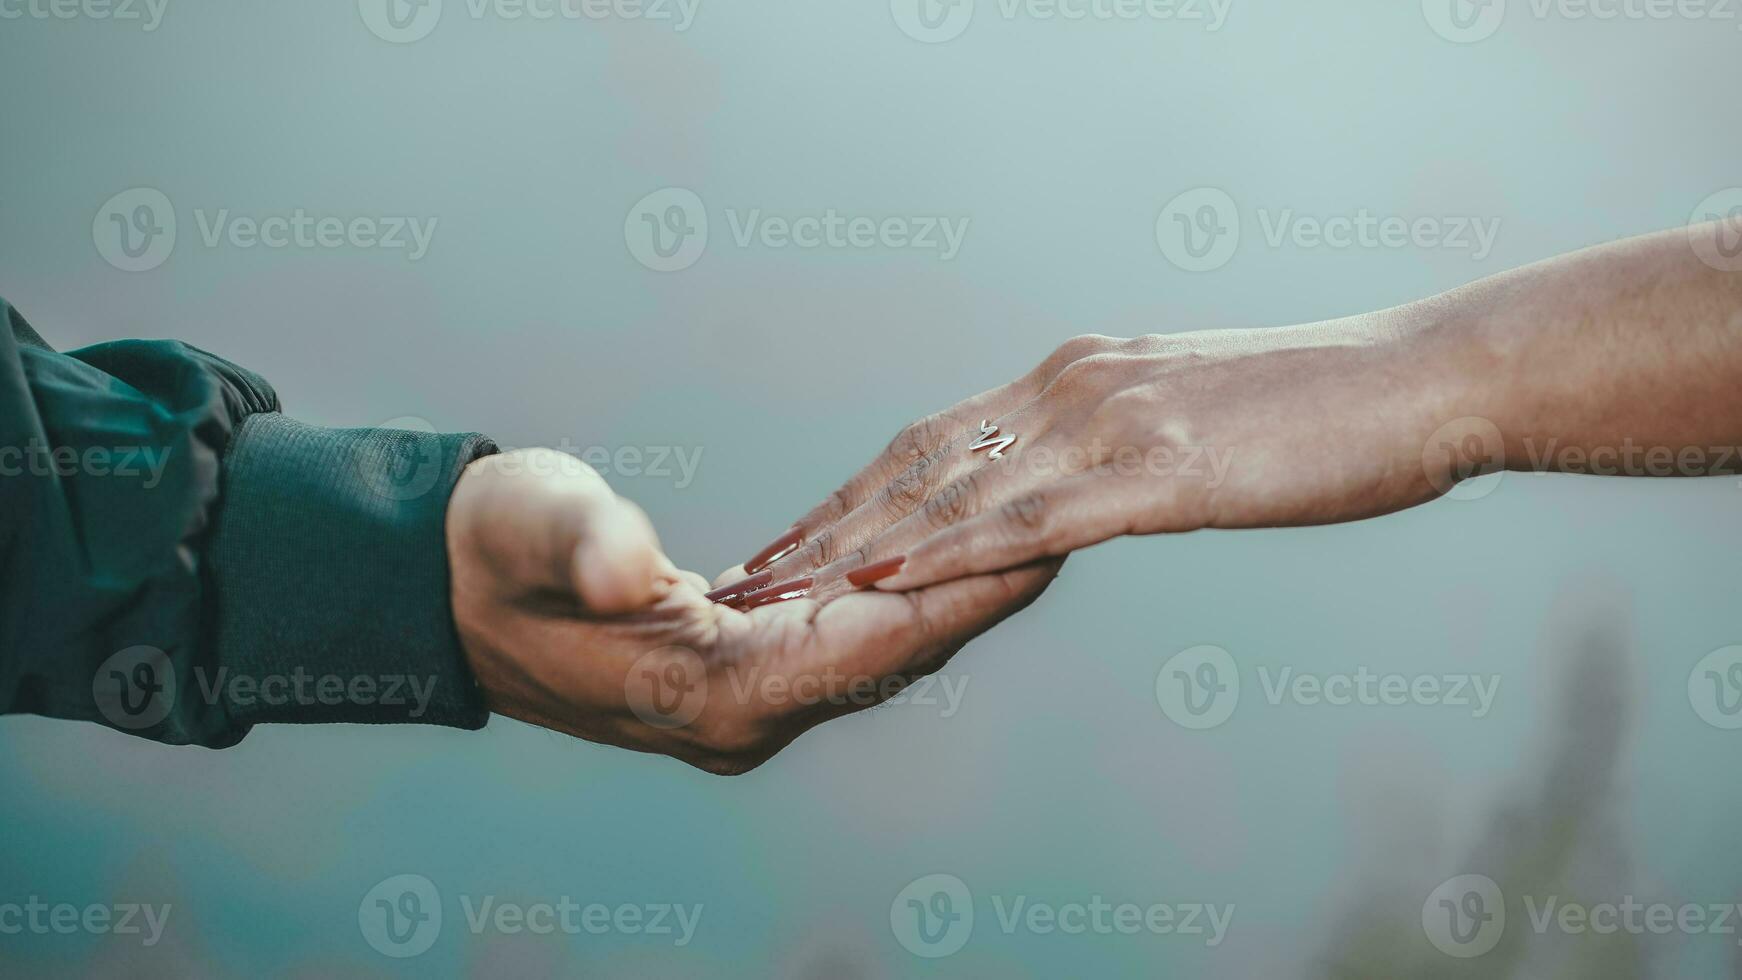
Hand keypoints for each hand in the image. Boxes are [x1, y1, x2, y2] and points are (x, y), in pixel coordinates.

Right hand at [445, 448, 1060, 773]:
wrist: (449, 592)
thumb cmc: (491, 550)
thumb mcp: (531, 526)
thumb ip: (586, 546)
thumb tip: (632, 569)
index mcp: (710, 689)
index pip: (871, 647)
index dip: (962, 596)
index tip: (1047, 548)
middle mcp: (746, 715)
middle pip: (900, 656)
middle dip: (989, 592)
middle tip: (1081, 524)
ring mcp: (750, 703)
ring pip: (886, 652)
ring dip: (962, 595)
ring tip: (1046, 532)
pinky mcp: (747, 671)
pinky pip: (854, 638)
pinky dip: (911, 597)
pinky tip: (958, 554)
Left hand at [727, 311, 1464, 596]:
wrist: (1417, 380)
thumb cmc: (1321, 406)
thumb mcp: (1195, 413)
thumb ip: (1123, 438)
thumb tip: (1084, 475)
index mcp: (1076, 376)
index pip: (935, 439)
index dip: (853, 493)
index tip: (794, 536)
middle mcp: (1070, 390)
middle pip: (915, 464)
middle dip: (823, 523)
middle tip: (747, 570)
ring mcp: (1107, 426)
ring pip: (951, 493)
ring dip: (854, 547)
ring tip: (780, 588)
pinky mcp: (1155, 473)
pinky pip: (1027, 521)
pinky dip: (944, 554)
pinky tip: (884, 584)